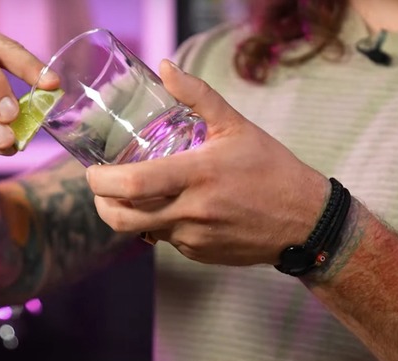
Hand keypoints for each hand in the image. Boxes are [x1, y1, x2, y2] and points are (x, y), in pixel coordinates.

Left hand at [86, 60, 329, 265]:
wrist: (304, 221)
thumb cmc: (271, 169)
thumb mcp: (237, 126)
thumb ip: (198, 96)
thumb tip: (165, 68)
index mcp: (196, 176)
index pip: (130, 184)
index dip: (100, 181)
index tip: (93, 171)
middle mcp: (190, 211)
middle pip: (122, 218)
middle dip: (101, 204)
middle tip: (101, 188)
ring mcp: (193, 237)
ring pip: (143, 230)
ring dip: (132, 214)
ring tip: (137, 194)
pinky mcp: (199, 254)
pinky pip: (167, 240)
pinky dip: (162, 224)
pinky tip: (177, 208)